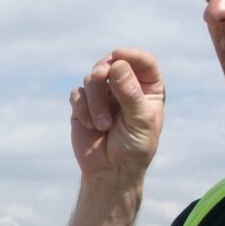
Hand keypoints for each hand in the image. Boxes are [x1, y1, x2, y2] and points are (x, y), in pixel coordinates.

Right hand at [70, 48, 164, 178]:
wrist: (110, 171)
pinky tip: (90, 125)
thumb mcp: (139, 121)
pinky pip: (77, 94)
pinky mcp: (83, 105)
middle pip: (112, 64)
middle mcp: (125, 87)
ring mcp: (103, 95)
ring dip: (95, 101)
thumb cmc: (133, 147)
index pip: (144, 62)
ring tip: (102, 125)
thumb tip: (117, 65)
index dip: (132, 55)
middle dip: (104, 71)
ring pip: (92, 79)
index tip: (118, 56)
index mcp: (147, 89)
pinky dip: (82, 108)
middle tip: (100, 77)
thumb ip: (130, 93)